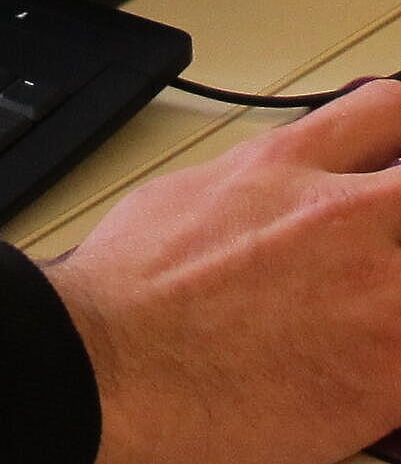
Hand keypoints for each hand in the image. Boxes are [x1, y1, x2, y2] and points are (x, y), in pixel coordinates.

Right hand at [44, 77, 400, 463]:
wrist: (117, 360)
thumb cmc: (134, 285)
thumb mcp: (190, 191)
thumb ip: (258, 184)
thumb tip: (278, 191)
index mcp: (285, 165)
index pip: (388, 112)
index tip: (398, 165)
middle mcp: (338, 217)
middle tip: (386, 249)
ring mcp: (375, 296)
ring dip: (396, 295)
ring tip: (364, 317)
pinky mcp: (389, 375)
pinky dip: (394, 365)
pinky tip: (364, 374)